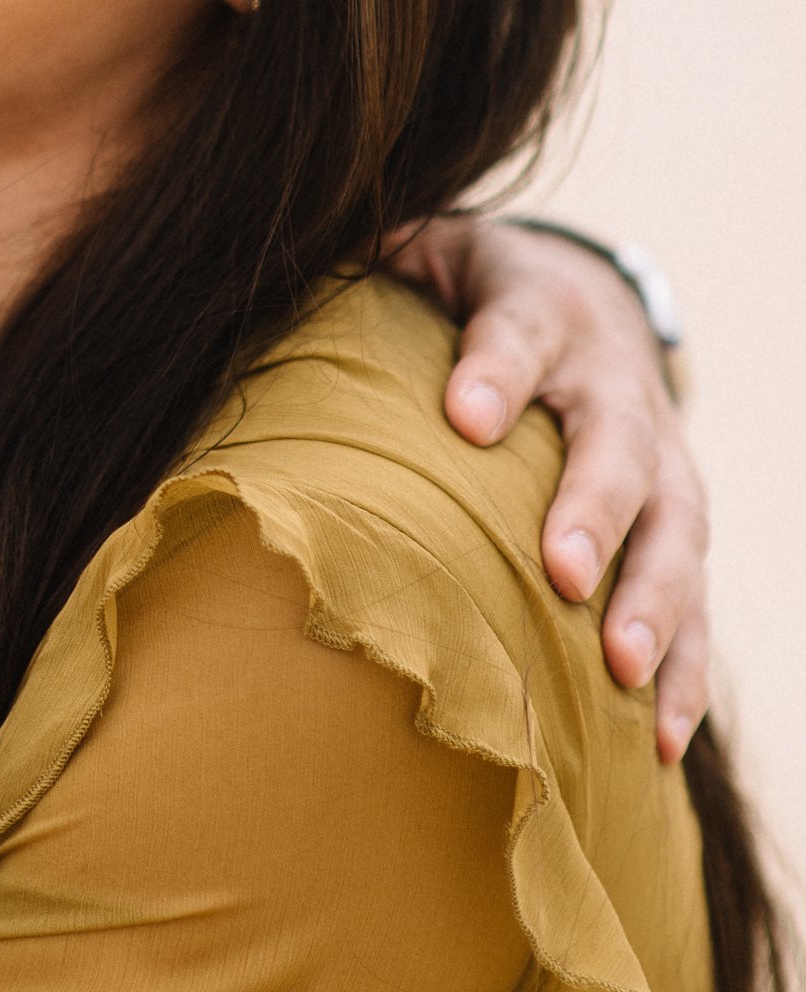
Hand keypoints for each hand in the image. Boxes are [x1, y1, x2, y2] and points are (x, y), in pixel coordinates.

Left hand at [389, 216, 707, 760]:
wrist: (588, 297)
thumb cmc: (474, 293)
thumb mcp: (426, 253)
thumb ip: (374, 266)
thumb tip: (297, 268)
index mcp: (540, 308)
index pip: (517, 331)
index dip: (495, 371)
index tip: (464, 419)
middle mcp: (613, 382)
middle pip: (617, 443)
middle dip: (594, 508)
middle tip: (564, 573)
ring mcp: (661, 457)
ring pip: (675, 529)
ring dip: (652, 603)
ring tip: (619, 671)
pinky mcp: (677, 523)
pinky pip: (694, 597)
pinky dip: (681, 668)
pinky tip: (655, 738)